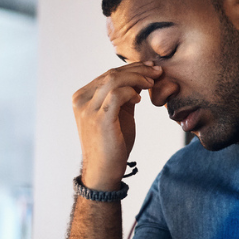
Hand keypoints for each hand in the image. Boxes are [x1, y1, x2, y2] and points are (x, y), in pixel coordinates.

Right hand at [71, 62, 162, 189]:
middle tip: (157, 71)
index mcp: (82, 96)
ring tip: (152, 83)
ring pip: (114, 80)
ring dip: (137, 78)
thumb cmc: (112, 143)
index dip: (131, 68)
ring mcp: (88, 110)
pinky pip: (116, 95)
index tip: (150, 67)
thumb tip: (141, 76)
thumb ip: (126, 95)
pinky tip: (139, 99)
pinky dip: (130, 92)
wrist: (104, 170)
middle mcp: (81, 100)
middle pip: (111, 74)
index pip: (108, 74)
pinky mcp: (99, 120)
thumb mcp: (119, 113)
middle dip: (138, 69)